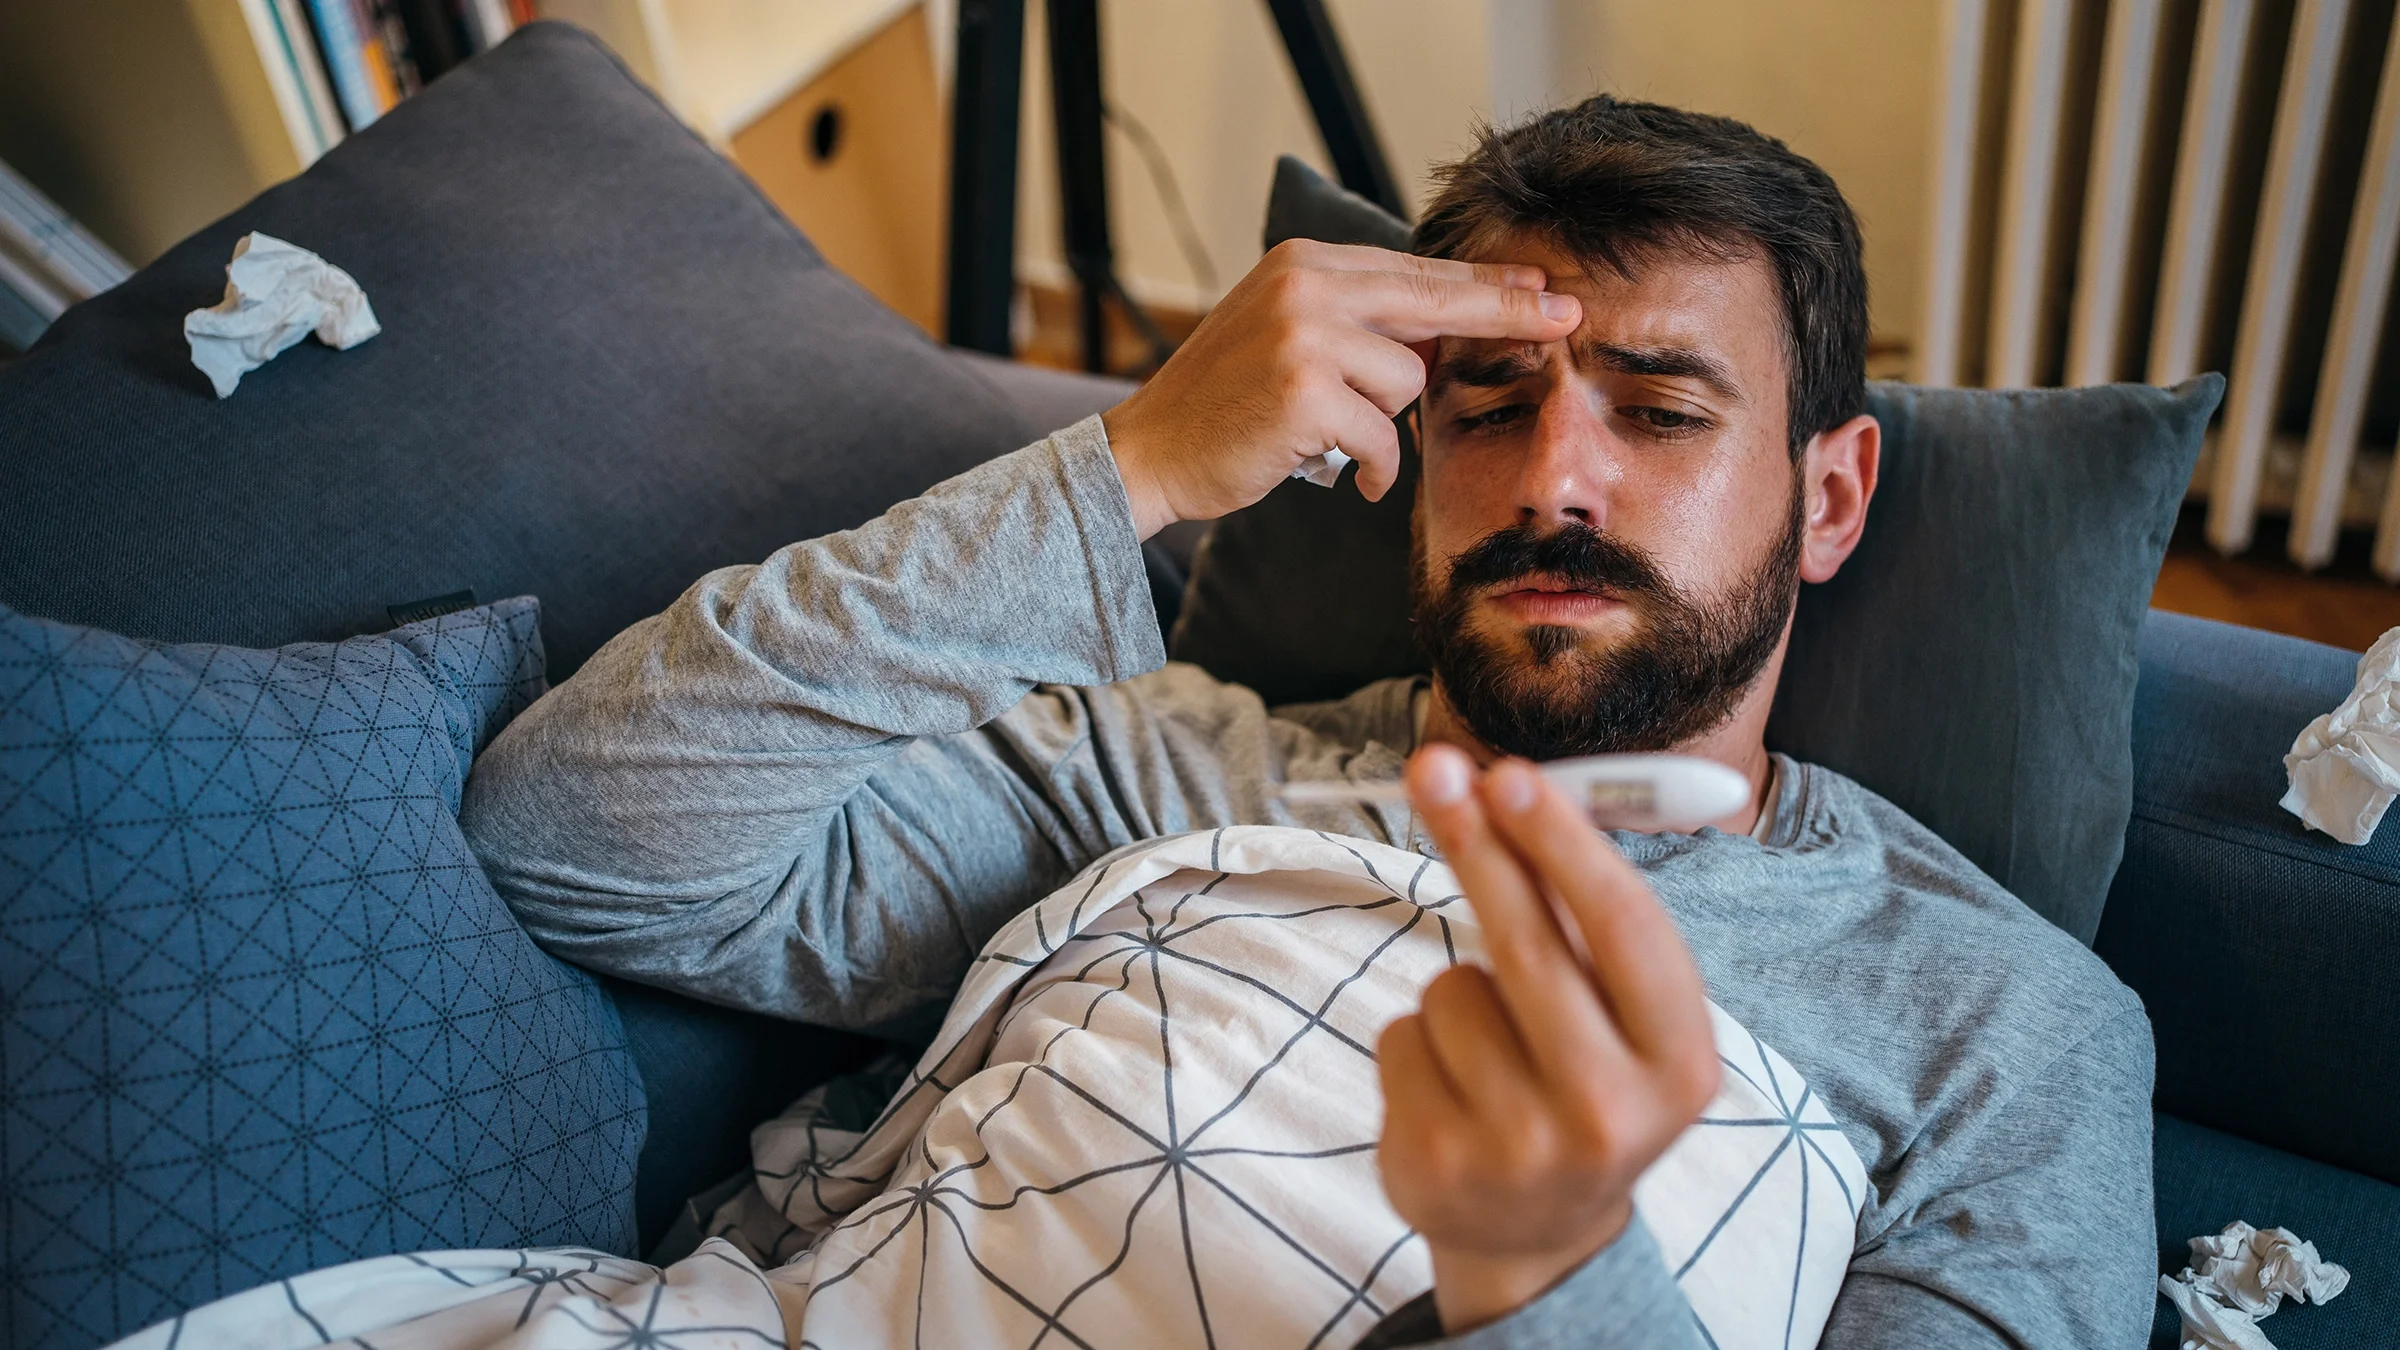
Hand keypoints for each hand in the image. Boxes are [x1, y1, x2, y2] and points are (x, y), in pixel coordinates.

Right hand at [1099, 240, 1578, 539]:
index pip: (1415, 271)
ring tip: (1332, 437)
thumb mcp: (1288, 337)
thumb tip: (1451, 332)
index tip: (1541, 286)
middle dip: (1507, 314)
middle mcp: (1305, 286)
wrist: (1148, 453)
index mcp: (1304, 263)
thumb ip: (1358, 323)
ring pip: (1407, 382)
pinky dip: (1368, 466)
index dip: (1485, 283)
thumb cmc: (1225, 407)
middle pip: (1435, 302)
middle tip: (1566, 320)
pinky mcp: (1305, 393)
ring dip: (1382, 425)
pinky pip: (1380, 436)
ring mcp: (1304, 336)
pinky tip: (1336, 473)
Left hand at [1378, 746, 1719, 1333]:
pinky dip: (1414, 1040)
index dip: (1564, 844)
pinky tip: (1451, 1089)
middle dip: (1477, 842)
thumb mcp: (1620, 1018)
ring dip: (1456, 990)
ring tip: (1491, 1052)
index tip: (1513, 774)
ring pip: (1452, 986)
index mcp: (1681, 1064)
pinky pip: (1400, 1032)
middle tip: (1433, 768)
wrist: (1537, 1233)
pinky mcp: (1437, 1163)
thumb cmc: (1583, 1084)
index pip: (1624, 931)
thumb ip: (1579, 917)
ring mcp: (1520, 1146)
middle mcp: (1611, 1112)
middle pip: (1528, 943)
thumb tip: (1506, 786)